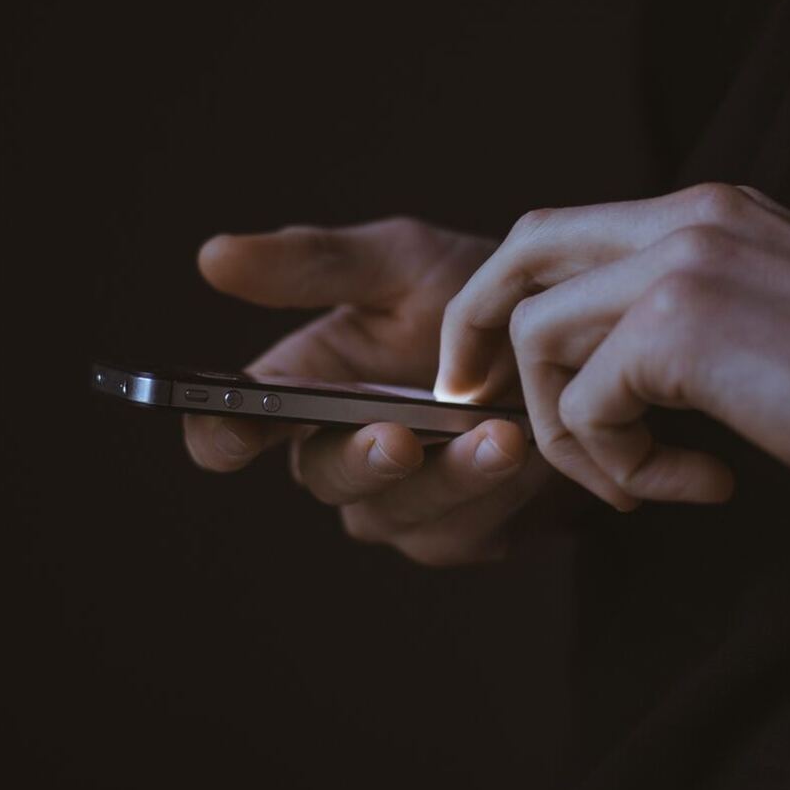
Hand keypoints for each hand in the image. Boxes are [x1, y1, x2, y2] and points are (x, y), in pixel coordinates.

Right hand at [182, 217, 563, 565]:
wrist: (576, 344)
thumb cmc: (476, 297)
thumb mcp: (402, 262)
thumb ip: (315, 264)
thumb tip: (212, 256)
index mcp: (302, 389)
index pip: (232, 430)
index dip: (221, 435)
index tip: (236, 428)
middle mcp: (338, 454)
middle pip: (322, 478)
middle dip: (360, 460)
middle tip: (398, 438)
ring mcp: (397, 503)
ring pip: (395, 512)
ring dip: (448, 478)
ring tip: (500, 435)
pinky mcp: (458, 534)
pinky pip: (461, 530)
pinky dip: (495, 492)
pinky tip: (530, 452)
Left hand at [435, 184, 789, 511]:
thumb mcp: (773, 317)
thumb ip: (690, 313)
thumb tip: (606, 367)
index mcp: (710, 210)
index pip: (563, 230)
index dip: (509, 297)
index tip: (493, 369)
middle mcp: (687, 217)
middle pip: (521, 253)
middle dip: (477, 332)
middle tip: (473, 403)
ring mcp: (681, 262)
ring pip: (539, 337)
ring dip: (571, 431)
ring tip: (642, 481)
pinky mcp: (682, 327)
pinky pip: (589, 405)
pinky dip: (621, 466)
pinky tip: (699, 484)